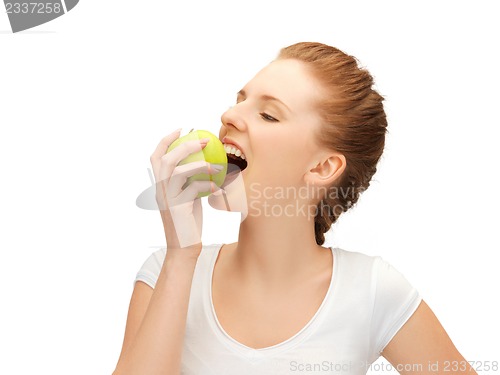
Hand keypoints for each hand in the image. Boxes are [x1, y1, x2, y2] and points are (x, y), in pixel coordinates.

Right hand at [149, 129, 221, 249]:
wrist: (183, 248)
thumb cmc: (188, 222)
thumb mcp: (187, 198)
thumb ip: (189, 182)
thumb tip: (203, 164)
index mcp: (159, 185)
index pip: (157, 156)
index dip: (167, 140)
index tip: (182, 129)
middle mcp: (159, 189)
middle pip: (167, 158)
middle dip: (186, 145)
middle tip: (205, 140)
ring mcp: (167, 199)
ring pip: (178, 172)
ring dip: (199, 165)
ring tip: (216, 166)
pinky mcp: (178, 208)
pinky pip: (193, 189)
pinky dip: (207, 186)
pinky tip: (218, 189)